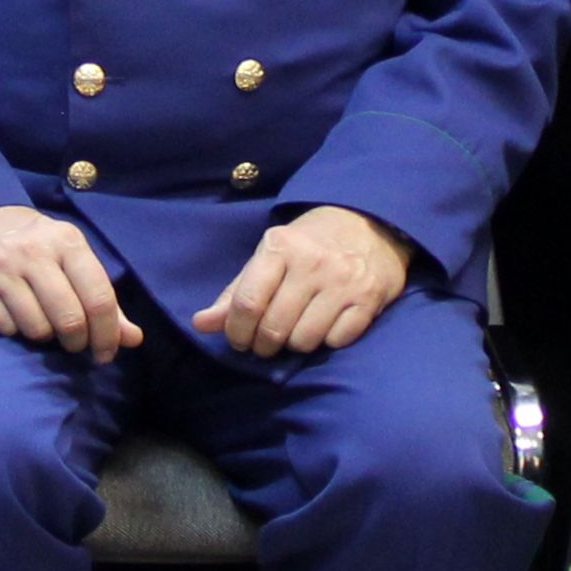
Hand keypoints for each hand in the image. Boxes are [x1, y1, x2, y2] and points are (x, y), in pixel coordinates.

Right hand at [0, 202, 133, 362]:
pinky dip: (14, 329)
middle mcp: (34, 253)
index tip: (106, 352)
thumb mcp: (69, 256)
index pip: (98, 297)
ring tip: (40, 320)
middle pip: (69, 320)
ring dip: (43, 335)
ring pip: (37, 329)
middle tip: (74, 343)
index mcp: (66, 241)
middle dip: (77, 342)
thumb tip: (133, 339)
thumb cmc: (31, 242)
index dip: (108, 334)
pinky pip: (6, 329)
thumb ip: (101, 297)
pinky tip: (12, 313)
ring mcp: (1, 270)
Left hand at [194, 204, 406, 359]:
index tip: (239, 340)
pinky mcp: (369, 298)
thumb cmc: (310, 245)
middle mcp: (312, 262)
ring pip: (304, 340)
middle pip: (274, 328)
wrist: (371, 224)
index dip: (237, 332)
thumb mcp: (269, 257)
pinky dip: (327, 341)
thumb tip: (199, 325)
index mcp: (280, 246)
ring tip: (296, 331)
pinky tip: (326, 325)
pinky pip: (336, 341)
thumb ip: (235, 292)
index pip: (248, 303)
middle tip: (266, 343)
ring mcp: (343, 281)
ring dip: (295, 345)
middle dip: (263, 346)